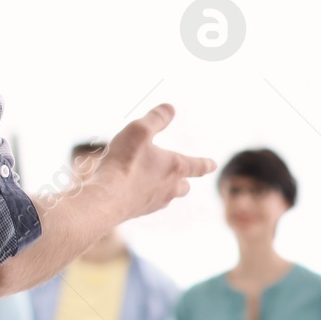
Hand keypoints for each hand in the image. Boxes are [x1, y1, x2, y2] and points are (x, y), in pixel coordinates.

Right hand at [96, 104, 218, 220]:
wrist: (107, 198)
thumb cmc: (125, 162)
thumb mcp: (140, 131)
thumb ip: (156, 118)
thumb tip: (170, 108)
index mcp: (175, 167)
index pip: (198, 166)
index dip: (206, 164)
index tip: (213, 165)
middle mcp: (170, 187)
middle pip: (184, 186)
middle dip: (184, 179)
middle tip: (182, 176)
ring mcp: (155, 202)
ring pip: (168, 196)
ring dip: (166, 189)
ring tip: (156, 182)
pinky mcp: (140, 212)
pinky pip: (150, 204)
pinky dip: (148, 196)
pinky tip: (137, 192)